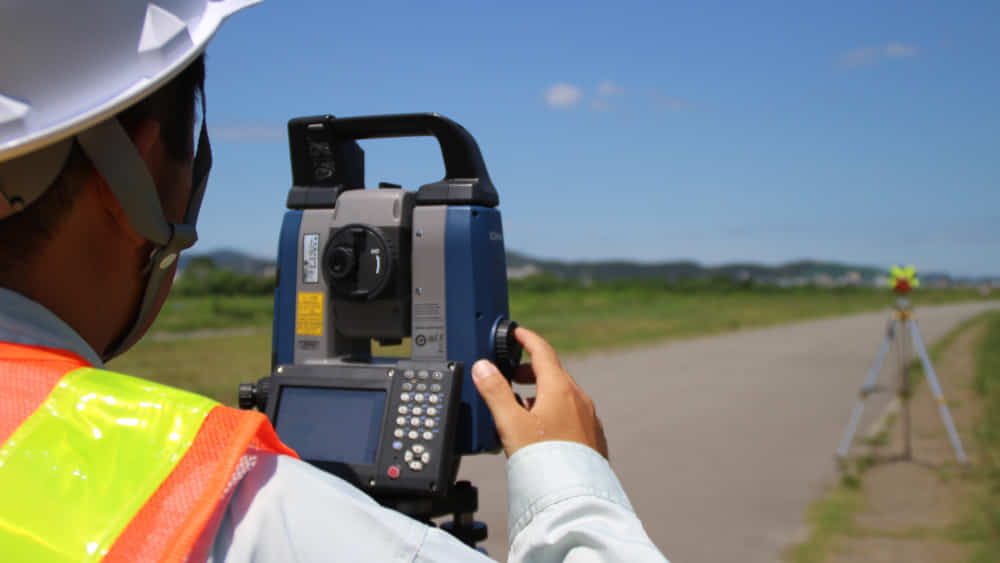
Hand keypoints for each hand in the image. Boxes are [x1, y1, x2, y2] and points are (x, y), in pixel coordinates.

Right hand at [471, 327, 608, 458]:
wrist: (574, 495)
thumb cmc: (544, 460)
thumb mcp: (510, 423)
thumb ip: (495, 392)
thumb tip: (483, 367)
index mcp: (560, 389)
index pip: (543, 351)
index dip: (527, 339)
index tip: (517, 333)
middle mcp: (579, 399)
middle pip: (554, 373)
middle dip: (531, 370)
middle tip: (513, 374)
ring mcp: (589, 418)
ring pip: (564, 394)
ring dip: (542, 392)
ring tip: (522, 406)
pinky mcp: (593, 437)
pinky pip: (572, 414)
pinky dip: (555, 411)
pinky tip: (543, 430)